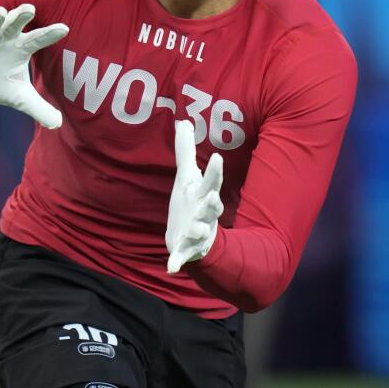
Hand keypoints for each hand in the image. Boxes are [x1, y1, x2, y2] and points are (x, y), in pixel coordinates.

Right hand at [0, 4, 69, 128]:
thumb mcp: (18, 97)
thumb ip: (37, 108)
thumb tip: (57, 124)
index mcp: (20, 48)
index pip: (38, 40)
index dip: (50, 34)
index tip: (65, 29)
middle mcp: (5, 38)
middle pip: (15, 24)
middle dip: (21, 16)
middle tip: (30, 9)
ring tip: (0, 12)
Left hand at [166, 120, 223, 272]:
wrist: (189, 239)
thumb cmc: (191, 203)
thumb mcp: (187, 177)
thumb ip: (185, 151)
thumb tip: (183, 121)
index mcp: (203, 195)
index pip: (211, 181)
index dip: (215, 170)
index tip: (217, 157)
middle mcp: (205, 214)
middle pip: (212, 207)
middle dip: (213, 203)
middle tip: (213, 198)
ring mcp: (197, 233)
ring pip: (201, 231)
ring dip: (198, 230)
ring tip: (193, 228)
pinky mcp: (186, 250)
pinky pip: (183, 257)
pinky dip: (177, 262)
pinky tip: (171, 267)